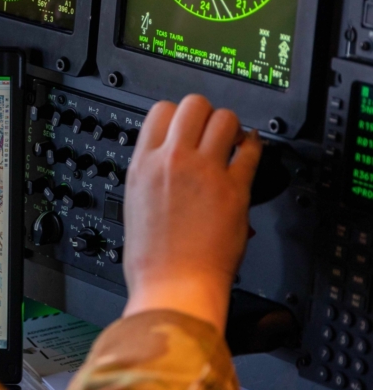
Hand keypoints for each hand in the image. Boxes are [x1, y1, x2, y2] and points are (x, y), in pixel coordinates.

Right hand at [121, 95, 261, 332]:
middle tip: (209, 128)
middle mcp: (172, 160)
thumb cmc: (152, 259)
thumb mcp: (135, 205)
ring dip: (229, 125)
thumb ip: (150, 176)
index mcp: (142, 164)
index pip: (160, 111)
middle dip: (204, 113)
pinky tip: (251, 149)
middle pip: (193, 104)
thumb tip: (162, 166)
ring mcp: (205, 171)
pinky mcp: (234, 189)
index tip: (184, 125)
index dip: (175, 115)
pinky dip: (254, 145)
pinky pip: (250, 150)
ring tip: (230, 139)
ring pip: (224, 118)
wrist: (174, 285)